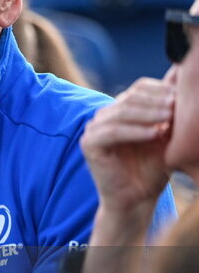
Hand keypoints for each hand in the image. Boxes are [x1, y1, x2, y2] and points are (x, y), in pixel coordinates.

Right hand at [81, 68, 175, 213]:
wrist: (137, 199)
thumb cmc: (153, 168)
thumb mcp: (167, 134)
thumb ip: (170, 109)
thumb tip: (181, 73)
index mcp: (121, 110)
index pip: (140, 88)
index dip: (161, 90)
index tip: (182, 98)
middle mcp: (105, 116)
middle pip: (131, 96)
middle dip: (157, 101)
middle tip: (177, 106)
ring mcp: (94, 129)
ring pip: (122, 112)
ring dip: (148, 114)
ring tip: (169, 120)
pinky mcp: (89, 144)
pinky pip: (112, 132)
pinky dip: (134, 131)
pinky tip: (153, 134)